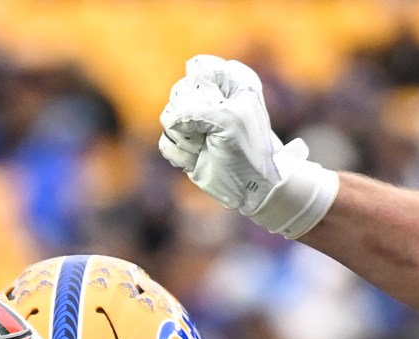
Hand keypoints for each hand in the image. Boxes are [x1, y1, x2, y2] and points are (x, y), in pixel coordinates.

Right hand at [158, 56, 338, 237]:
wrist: (253, 189)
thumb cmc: (249, 152)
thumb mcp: (229, 121)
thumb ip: (195, 109)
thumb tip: (169, 121)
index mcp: (231, 82)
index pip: (199, 69)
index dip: (200, 90)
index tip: (218, 110)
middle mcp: (212, 97)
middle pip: (178, 93)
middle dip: (190, 118)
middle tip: (212, 133)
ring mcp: (196, 120)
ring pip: (168, 117)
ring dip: (186, 140)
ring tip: (207, 148)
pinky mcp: (185, 142)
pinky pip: (166, 141)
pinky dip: (180, 154)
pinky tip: (199, 158)